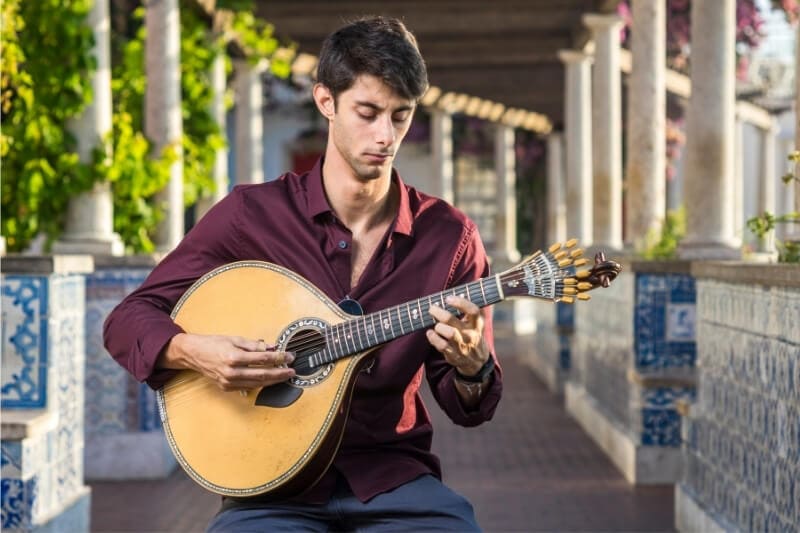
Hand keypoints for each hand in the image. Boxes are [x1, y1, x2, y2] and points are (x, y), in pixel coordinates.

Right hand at [162, 333, 295, 391]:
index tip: (289, 356)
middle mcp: (232, 371)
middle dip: (280, 373)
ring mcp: (229, 382)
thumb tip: (271, 348)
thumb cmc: (213, 344)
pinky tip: (269, 380)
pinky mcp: (227, 387)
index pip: (263, 359)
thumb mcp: (234, 339)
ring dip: (273, 380)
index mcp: (234, 356)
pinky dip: (260, 384)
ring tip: (284, 376)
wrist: (193, 354)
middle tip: (292, 370)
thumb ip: (254, 345)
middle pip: (263, 374)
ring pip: (257, 384)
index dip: (279, 358)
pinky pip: (248, 387)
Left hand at [426, 295, 488, 375]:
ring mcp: (462, 345)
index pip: (473, 310)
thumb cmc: (472, 333)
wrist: (477, 360)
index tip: (448, 298)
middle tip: (432, 308)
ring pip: (448, 333)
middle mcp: (471, 334)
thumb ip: (470, 306)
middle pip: (452, 320)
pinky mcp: (454, 355)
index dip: (460, 302)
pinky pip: (441, 345)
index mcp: (478, 323)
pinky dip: (433, 338)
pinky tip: (430, 333)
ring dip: (438, 326)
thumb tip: (470, 284)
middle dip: (439, 313)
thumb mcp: (476, 321)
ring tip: (436, 324)